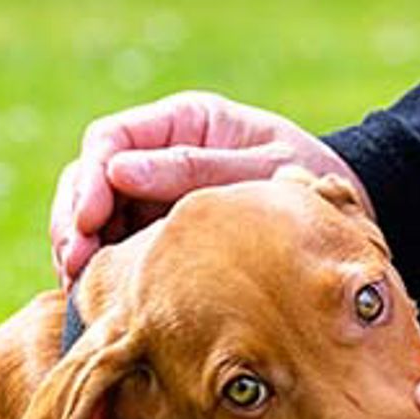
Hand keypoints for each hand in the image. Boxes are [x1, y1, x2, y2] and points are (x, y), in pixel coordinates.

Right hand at [50, 91, 370, 287]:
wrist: (346, 213)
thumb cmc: (311, 179)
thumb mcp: (262, 169)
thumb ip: (195, 168)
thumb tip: (118, 170)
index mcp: (184, 122)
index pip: (111, 140)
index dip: (90, 179)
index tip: (89, 220)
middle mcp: (161, 154)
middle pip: (89, 178)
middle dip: (73, 218)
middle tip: (73, 261)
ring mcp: (157, 195)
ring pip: (94, 216)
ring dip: (78, 247)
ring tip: (77, 283)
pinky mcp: (162, 234)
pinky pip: (117, 247)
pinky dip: (101, 269)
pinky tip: (97, 296)